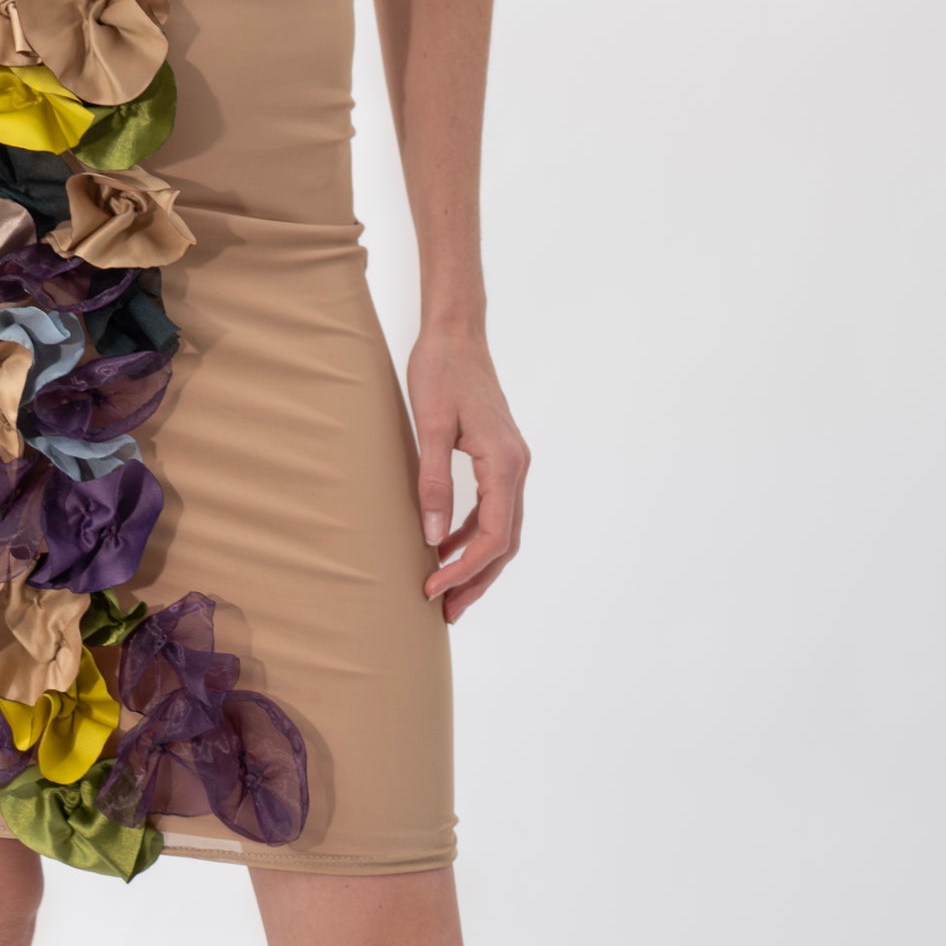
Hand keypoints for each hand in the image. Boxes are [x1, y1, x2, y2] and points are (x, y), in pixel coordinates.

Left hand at [408, 327, 529, 624]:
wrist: (455, 333)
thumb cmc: (440, 372)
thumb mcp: (429, 427)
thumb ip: (432, 482)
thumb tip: (434, 540)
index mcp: (505, 464)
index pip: (493, 536)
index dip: (464, 570)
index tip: (431, 589)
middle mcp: (517, 467)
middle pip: (505, 542)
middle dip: (476, 580)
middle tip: (444, 612)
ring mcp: (511, 462)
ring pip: (502, 528)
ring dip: (477, 563)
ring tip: (446, 592)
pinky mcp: (499, 456)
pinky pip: (493, 508)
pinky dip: (473, 534)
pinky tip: (447, 546)